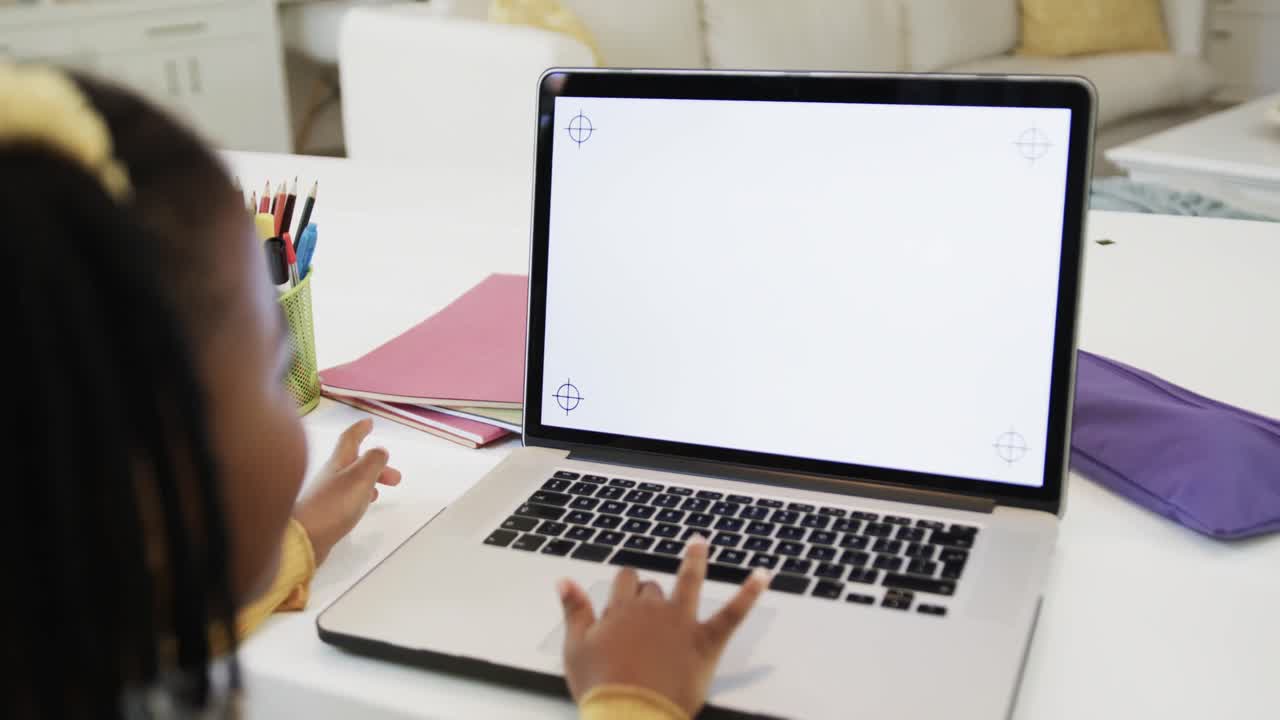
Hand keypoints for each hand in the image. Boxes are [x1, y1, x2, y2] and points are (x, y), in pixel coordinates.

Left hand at [293, 419, 400, 563]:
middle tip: (395, 477)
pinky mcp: (324, 512)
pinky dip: (359, 496)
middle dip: (376, 465)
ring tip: (381, 493)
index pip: (349, 439)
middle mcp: (330, 475)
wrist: (303, 538)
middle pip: (355, 463)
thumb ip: (373, 461)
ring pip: (352, 480)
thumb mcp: (360, 478)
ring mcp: (326, 494)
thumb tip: (380, 450)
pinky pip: (346, 497)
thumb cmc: (333, 504)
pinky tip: (362, 506)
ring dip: (370, 482)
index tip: (369, 422)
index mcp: (338, 462)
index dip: (360, 429)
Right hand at [557, 536, 769, 716]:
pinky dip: (750, 592)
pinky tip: (763, 575)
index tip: (625, 597)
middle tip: (649, 616)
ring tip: (700, 542)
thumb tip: (564, 580)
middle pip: (652, 588)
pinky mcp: (705, 642)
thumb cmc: (600, 687)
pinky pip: (732, 612)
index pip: (625, 582)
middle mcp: (651, 610)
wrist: (628, 716)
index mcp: (620, 611)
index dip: (625, 588)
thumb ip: (573, 611)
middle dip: (650, 595)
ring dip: (695, 559)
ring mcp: (681, 623)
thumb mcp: (575, 649)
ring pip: (689, 582)